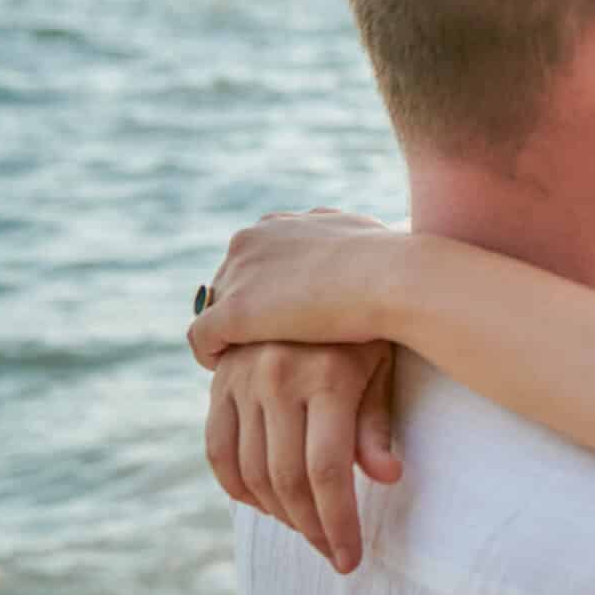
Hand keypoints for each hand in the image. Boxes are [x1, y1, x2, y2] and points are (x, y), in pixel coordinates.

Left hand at [189, 209, 399, 368]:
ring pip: (213, 308)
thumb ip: (343, 242)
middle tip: (254, 341)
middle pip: (228, 281)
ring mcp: (239, 276)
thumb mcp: (362, 236)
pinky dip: (209, 354)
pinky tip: (225, 370)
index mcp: (277, 224)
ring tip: (238, 360)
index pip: (252, 257)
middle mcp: (250, 241)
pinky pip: (203, 338)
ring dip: (225, 333)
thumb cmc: (390, 262)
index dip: (261, 287)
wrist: (391, 277)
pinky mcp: (234, 312)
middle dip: (240, 308)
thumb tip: (360, 244)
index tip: (275, 312)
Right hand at [207, 340, 399, 571]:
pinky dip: (237, 486)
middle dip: (311, 528)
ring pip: (251, 471)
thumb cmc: (367, 331)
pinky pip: (218, 448)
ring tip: (306, 529)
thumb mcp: (382, 369)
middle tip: (331, 553)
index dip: (337, 523)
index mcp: (327, 376)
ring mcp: (243, 377)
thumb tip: (387, 477)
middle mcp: (278, 376)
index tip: (349, 560)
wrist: (324, 277)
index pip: (327, 472)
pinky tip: (265, 504)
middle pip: (287, 479)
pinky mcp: (221, 380)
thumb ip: (377, 425)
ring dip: (278, 514)